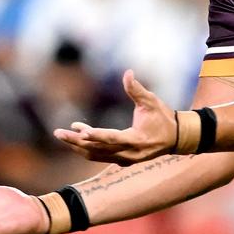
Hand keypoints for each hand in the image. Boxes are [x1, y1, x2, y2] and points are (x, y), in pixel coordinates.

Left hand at [53, 70, 175, 165]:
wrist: (176, 138)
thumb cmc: (163, 117)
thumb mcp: (151, 101)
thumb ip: (136, 89)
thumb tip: (127, 73)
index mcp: (136, 139)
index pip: (111, 138)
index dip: (96, 135)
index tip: (80, 130)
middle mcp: (128, 153)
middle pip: (97, 149)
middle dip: (76, 141)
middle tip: (58, 132)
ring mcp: (125, 159)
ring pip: (95, 155)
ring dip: (78, 146)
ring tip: (63, 135)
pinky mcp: (123, 160)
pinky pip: (100, 157)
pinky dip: (87, 149)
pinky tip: (77, 139)